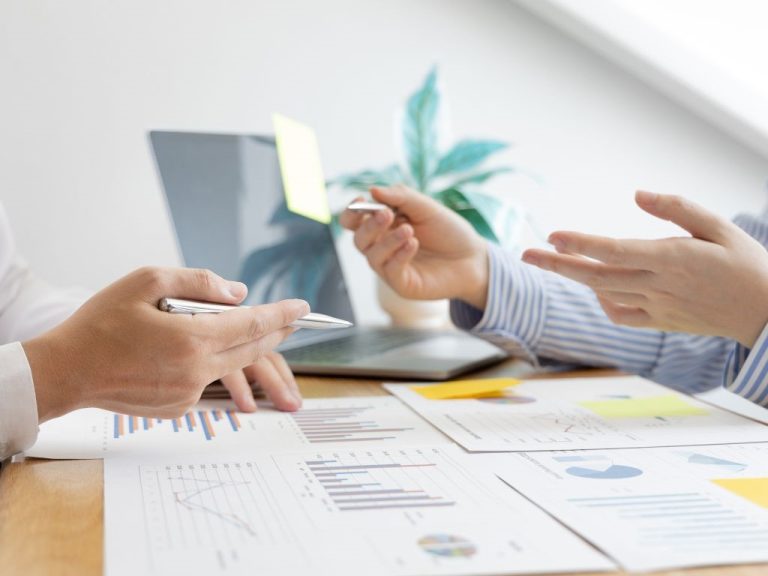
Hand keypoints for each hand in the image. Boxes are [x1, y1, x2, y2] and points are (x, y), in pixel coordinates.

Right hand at [22, 267, 308, 421]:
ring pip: (231, 366)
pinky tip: (199, 352)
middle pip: (252, 350)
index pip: (252, 325)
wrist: (67, 371)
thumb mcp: (146, 282)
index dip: (281, 315)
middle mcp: (196, 370)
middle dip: (276, 333)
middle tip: (292, 320)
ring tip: (258, 334)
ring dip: (246, 349)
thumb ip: (198, 283)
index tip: (303, 307)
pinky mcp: (179, 407)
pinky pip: (208, 379)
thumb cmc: (101, 323)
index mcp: (192, 338)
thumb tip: (238, 293)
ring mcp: (188, 393)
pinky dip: (213, 363)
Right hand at [339, 185, 488, 308]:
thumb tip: (373, 190)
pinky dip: (399, 255)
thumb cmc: (449, 231)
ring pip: (372, 255)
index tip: (360, 201)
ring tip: (409, 230)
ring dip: (387, 240)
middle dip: (369, 225)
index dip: (352, 212)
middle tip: (386, 214)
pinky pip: (390, 270)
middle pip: (359, 239)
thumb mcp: (426, 208)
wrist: (473, 258)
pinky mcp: (402, 284)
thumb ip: (401, 197)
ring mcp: (390, 267)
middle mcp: (382, 247)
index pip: (354, 221)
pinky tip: (413, 243)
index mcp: (384, 227)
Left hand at [522, 191, 767, 346]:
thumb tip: (637, 195)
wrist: (767, 313)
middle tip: (525, 254)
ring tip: (549, 260)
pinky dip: (603, 302)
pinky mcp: (661, 321)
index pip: (615, 251)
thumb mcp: (720, 226)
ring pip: (604, 294)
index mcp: (672, 259)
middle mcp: (658, 285)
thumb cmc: (746, 264)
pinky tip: (597, 287)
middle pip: (597, 276)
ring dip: (574, 278)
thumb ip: (677, 209)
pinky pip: (621, 316)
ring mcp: (657, 307)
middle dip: (558, 264)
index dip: (580, 244)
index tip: (552, 235)